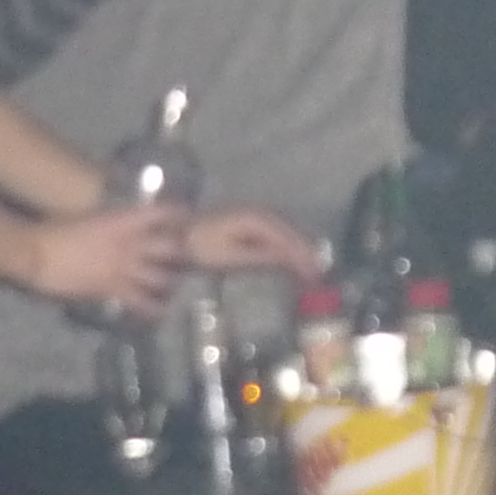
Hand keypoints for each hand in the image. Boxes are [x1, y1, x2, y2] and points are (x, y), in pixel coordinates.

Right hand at [29, 202, 188, 311]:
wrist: (36, 252)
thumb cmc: (56, 230)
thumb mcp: (91, 218)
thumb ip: (114, 222)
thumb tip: (126, 225)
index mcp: (123, 220)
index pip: (163, 213)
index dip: (179, 216)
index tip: (186, 220)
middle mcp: (130, 243)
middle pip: (172, 248)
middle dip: (182, 255)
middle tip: (184, 260)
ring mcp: (124, 268)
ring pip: (163, 278)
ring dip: (171, 283)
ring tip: (172, 287)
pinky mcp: (113, 290)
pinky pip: (143, 303)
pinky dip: (154, 309)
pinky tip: (159, 312)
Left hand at [184, 206, 322, 276]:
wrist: (176, 235)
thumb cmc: (199, 248)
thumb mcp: (230, 256)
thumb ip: (262, 256)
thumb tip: (291, 261)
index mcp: (257, 221)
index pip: (290, 240)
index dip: (304, 257)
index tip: (316, 276)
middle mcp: (260, 215)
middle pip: (292, 235)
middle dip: (306, 255)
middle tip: (319, 279)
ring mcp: (254, 219)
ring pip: (285, 235)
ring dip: (298, 253)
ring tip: (310, 273)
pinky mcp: (247, 227)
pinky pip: (275, 237)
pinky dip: (286, 250)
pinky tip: (290, 263)